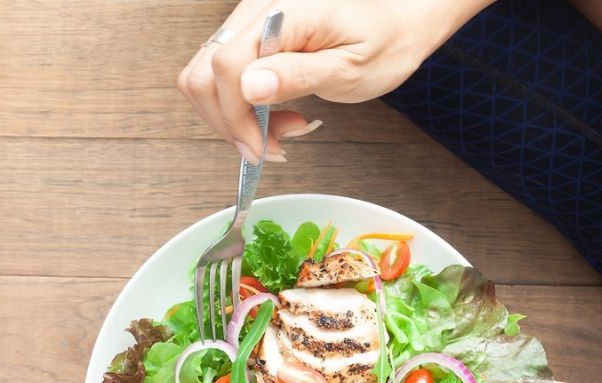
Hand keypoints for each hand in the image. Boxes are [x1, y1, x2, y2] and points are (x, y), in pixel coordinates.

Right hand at [178, 0, 488, 162]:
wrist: (401, 18)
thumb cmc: (385, 39)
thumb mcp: (350, 68)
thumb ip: (298, 75)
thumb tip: (250, 87)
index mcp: (283, 14)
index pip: (227, 67)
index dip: (235, 117)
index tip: (260, 149)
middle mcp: (256, 12)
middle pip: (201, 74)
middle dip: (227, 122)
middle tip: (268, 147)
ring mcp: (248, 23)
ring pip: (204, 78)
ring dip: (232, 117)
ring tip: (278, 131)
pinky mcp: (250, 37)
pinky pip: (223, 75)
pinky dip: (239, 106)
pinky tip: (274, 116)